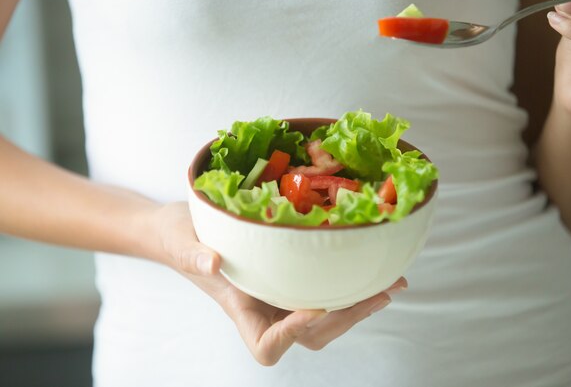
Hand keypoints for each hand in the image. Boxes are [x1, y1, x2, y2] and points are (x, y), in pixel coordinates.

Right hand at [150, 202, 404, 365]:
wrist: (183, 228)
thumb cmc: (177, 238)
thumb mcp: (181, 242)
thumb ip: (192, 255)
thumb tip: (212, 261)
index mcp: (241, 309)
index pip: (267, 345)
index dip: (292, 334)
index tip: (311, 306)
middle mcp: (266, 309)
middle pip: (311, 334)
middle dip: (348, 317)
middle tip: (380, 293)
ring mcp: (280, 295)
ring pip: (325, 318)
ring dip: (359, 305)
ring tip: (390, 284)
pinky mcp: (291, 276)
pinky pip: (324, 289)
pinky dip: (350, 284)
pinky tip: (372, 268)